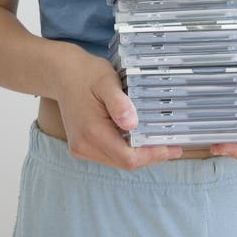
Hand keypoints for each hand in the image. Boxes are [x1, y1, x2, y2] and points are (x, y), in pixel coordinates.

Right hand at [53, 45, 182, 169]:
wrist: (63, 74)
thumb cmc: (86, 74)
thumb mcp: (106, 81)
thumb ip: (119, 103)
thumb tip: (132, 124)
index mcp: (91, 132)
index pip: (127, 157)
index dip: (152, 155)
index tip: (172, 148)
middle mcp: (84, 146)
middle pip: (124, 162)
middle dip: (149, 156)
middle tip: (173, 147)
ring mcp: (81, 148)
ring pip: (117, 161)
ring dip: (139, 154)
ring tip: (160, 142)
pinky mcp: (82, 145)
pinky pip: (110, 154)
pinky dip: (126, 149)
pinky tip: (139, 138)